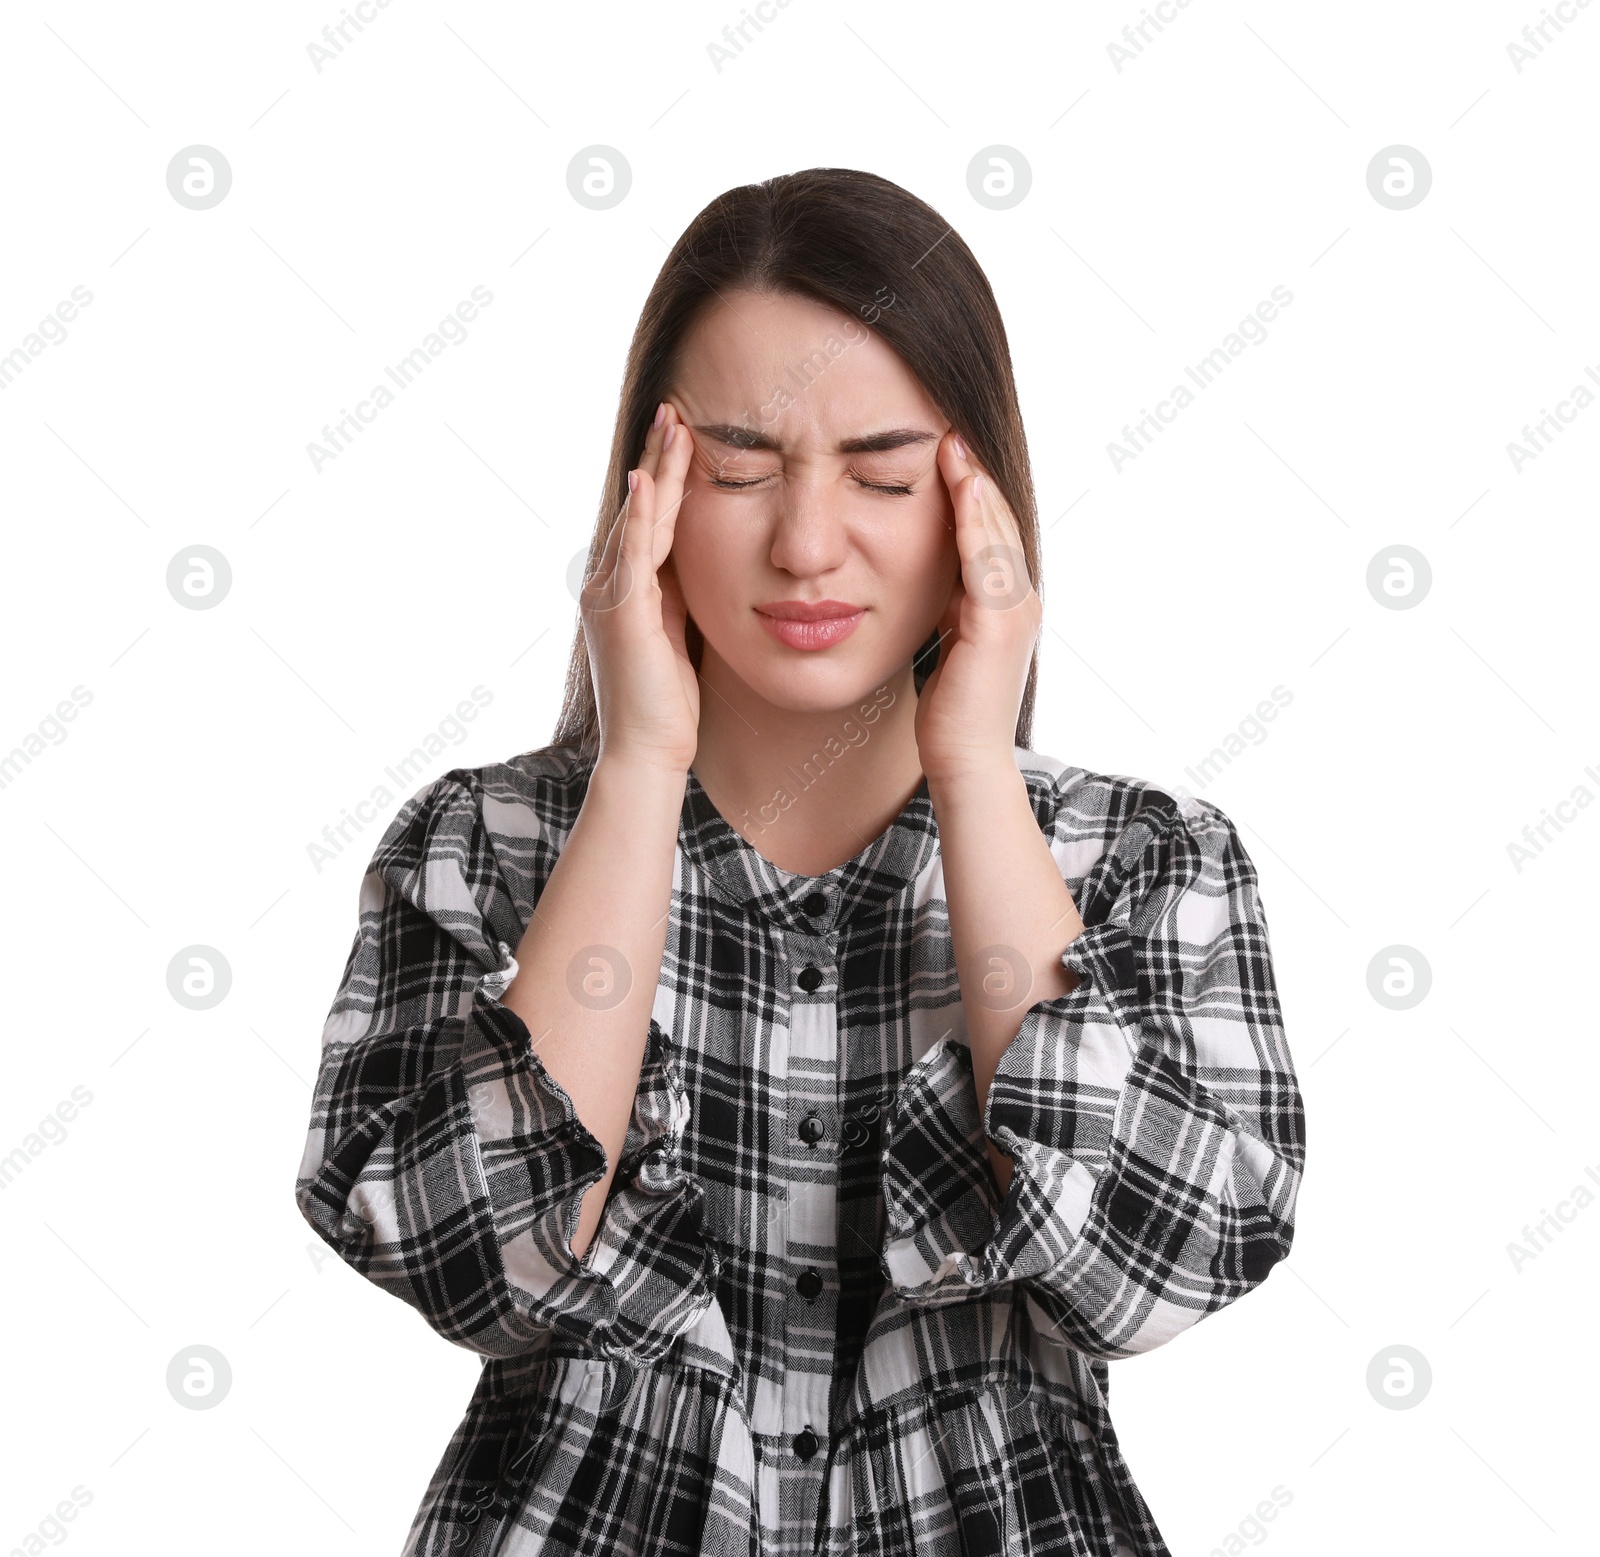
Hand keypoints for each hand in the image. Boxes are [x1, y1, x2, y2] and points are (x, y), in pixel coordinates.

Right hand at [581, 402, 700, 775]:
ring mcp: (609, 596)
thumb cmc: (668, 704)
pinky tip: (651, 479)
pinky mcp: (620, 612)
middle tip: (675, 409)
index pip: (648, 520)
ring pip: (639, 519)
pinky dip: (642, 514)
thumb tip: (699, 566)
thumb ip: (680, 597)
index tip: (683, 434)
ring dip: (656, 470)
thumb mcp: (680, 635)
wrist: (647, 752)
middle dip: (659, 457)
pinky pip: (634, 552)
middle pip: (639, 507)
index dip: (665, 477)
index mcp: (626, 589)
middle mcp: (608, 585)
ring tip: (673, 425)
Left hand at [913, 433, 1042, 785]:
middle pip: (998, 523)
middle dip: (975, 475)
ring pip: (996, 534)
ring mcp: (1014, 612)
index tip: (947, 450)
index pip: (990, 534)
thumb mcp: (948, 641)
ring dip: (976, 486)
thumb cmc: (951, 711)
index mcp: (1005, 603)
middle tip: (952, 429)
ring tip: (955, 444)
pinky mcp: (997, 625)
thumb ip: (949, 606)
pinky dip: (974, 520)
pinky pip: (986, 559)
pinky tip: (961, 486)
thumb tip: (934, 578)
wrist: (964, 760)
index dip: (972, 491)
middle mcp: (1019, 601)